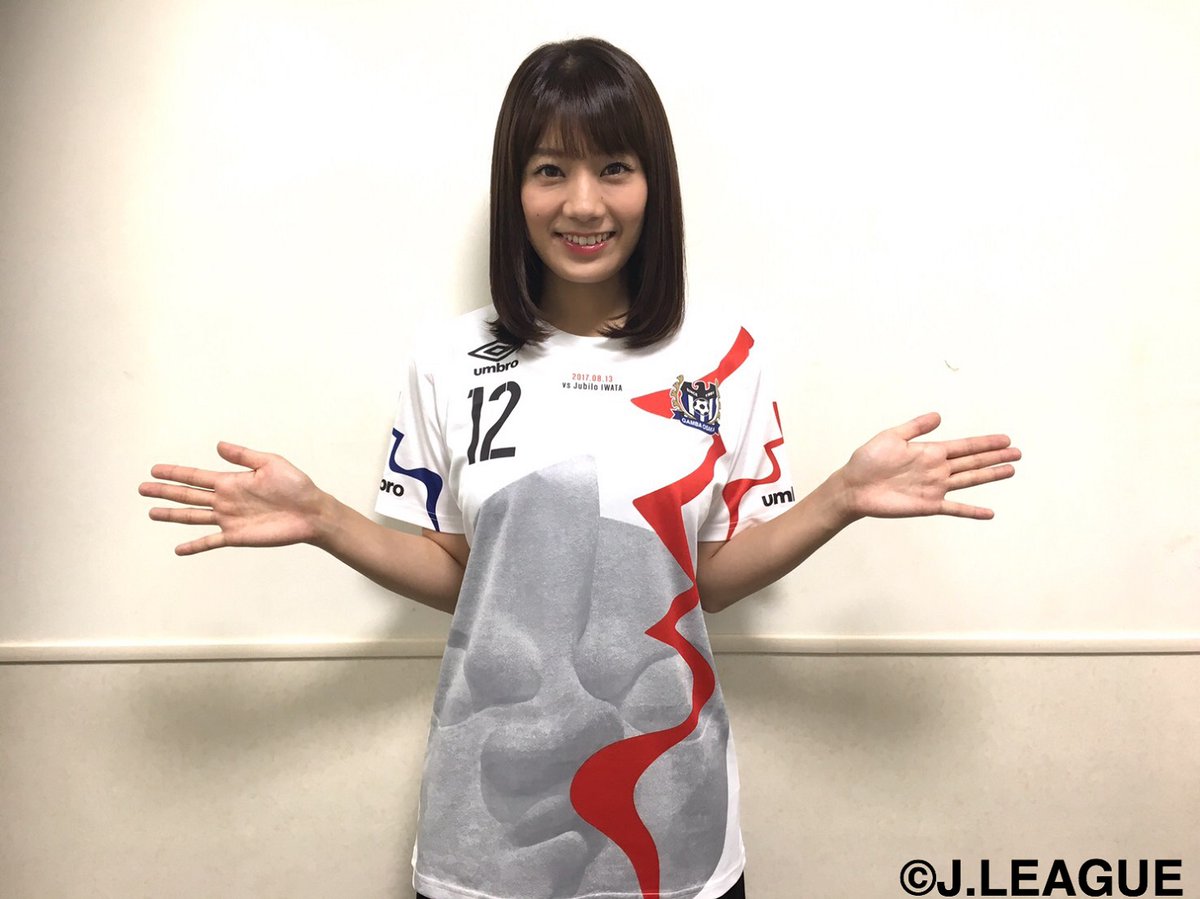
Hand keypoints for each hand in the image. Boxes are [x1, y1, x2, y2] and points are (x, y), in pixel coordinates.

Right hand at [139, 442, 328, 554]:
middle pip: (188, 495)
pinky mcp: (237, 536)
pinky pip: (210, 541)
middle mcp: (226, 500)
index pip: (196, 476)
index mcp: (231, 481)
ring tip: (151, 513)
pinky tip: (178, 550)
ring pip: (193, 516)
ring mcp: (229, 519)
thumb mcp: (270, 463)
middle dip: (165, 491)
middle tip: (142, 488)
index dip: (175, 472)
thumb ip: (243, 455)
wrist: (311, 512)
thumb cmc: (296, 486)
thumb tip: (217, 445)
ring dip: (172, 515)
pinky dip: (195, 546)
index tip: (155, 469)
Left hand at [836, 412, 1019, 520]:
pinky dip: (971, 511)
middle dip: (995, 457)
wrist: (854, 486)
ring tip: (1011, 470)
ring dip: (990, 476)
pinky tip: (989, 513)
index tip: (1005, 438)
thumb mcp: (891, 436)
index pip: (964, 445)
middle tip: (1018, 452)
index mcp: (930, 451)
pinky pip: (954, 508)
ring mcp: (935, 487)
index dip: (985, 443)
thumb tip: (938, 416)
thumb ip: (915, 427)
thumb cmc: (868, 460)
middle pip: (973, 461)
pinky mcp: (928, 505)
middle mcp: (937, 469)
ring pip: (969, 480)